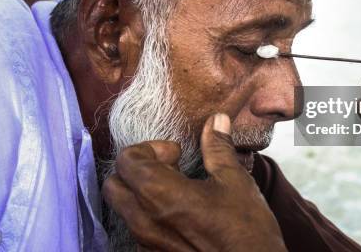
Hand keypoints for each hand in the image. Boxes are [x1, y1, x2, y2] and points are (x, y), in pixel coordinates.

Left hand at [102, 113, 285, 251]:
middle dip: (136, 170)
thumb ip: (218, 148)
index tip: (177, 153)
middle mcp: (143, 221)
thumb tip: (216, 120)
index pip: (126, 160)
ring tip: (176, 192)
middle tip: (169, 169)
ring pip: (123, 210)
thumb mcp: (235, 181)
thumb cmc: (246, 229)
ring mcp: (146, 244)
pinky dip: (149, 216)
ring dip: (140, 194)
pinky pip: (137, 232)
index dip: (149, 149)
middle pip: (114, 185)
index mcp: (160, 194)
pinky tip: (180, 216)